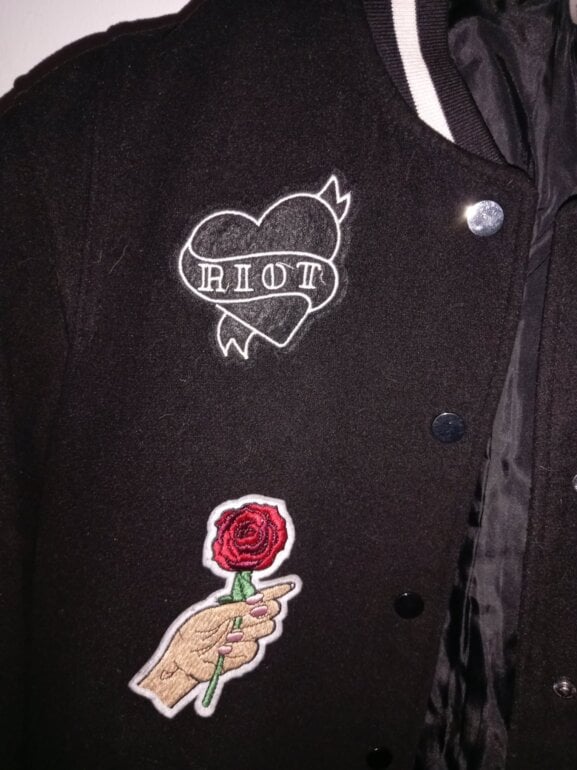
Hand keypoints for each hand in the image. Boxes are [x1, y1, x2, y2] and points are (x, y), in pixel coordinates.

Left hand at [135, 582, 295, 709]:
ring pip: (266, 629)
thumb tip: (256, 600)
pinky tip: (224, 650)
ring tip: (229, 636)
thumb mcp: (211, 614)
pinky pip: (253, 649)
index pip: (262, 596)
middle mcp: (244, 621)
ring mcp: (245, 638)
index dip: (276, 590)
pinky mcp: (243, 656)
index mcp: (236, 606)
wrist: (182, 660)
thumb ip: (235, 608)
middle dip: (263, 611)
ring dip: (249, 631)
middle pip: (270, 611)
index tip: (289, 585)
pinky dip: (239, 648)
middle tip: (247, 616)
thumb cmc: (191, 633)